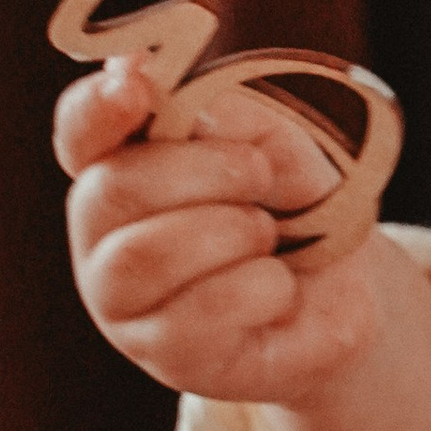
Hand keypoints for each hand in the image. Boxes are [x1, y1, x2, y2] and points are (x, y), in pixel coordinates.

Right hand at [58, 52, 383, 404]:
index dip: (98, 107)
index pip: (81, 133)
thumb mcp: (269, 143)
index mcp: (119, 170)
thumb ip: (213, 111)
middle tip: (259, 172)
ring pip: (146, 254)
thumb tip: (146, 73)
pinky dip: (262, 287)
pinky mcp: (168, 357)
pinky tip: (279, 288)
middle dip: (202, 170)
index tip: (136, 83)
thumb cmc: (295, 209)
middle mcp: (103, 239)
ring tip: (270, 235)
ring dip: (232, 230)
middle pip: (113, 190)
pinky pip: (202, 312)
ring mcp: (127, 304)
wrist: (350, 292)